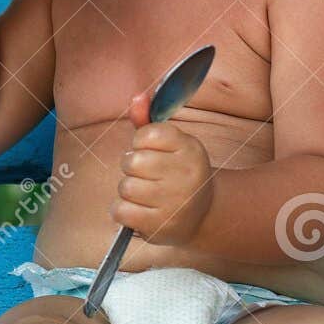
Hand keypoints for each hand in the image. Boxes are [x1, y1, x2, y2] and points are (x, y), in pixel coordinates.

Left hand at [113, 118, 214, 245]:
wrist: (202, 214)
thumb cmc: (177, 173)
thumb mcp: (169, 145)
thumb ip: (148, 122)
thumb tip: (137, 98)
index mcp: (190, 148)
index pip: (146, 134)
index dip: (141, 144)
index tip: (153, 152)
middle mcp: (186, 173)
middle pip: (132, 161)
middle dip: (132, 168)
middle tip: (148, 176)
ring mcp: (175, 201)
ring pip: (125, 187)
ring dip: (129, 191)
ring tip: (146, 194)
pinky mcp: (161, 226)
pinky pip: (121, 210)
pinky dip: (123, 211)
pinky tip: (139, 210)